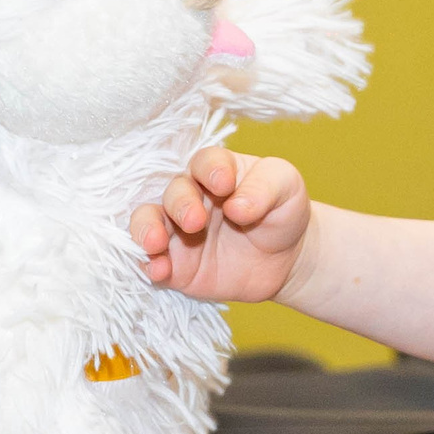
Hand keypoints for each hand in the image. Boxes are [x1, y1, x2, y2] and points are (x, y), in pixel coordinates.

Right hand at [130, 147, 312, 303]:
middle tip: (195, 221)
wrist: (286, 260)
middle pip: (174, 191)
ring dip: (146, 229)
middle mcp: (192, 197)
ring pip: (148, 221)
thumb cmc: (282, 213)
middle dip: (180, 204)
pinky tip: (159, 271)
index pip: (205, 162)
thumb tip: (236, 206)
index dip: (210, 171)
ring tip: (155, 243)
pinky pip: (153, 261)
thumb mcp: (287, 188)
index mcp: (218, 172)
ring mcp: (179, 231)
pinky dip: (150, 265)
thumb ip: (265, 188)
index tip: (224, 185)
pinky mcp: (176, 264)